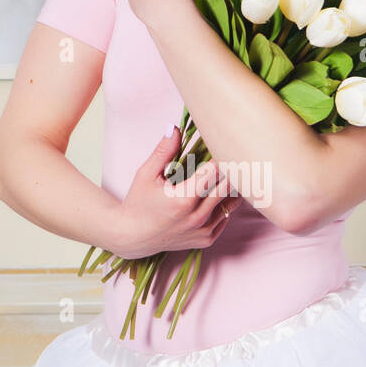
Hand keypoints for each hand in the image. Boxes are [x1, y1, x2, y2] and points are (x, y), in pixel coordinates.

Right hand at [110, 124, 243, 258]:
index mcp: (184, 199)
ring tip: (224, 173)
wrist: (133, 237)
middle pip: (228, 185)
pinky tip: (216, 193)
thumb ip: (163, 151)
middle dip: (229, 168)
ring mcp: (203, 230)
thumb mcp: (146, 174)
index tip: (218, 145)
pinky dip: (224, 204)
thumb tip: (174, 127)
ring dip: (230, 186)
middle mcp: (197, 217)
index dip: (218, 155)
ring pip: (232, 202)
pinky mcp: (206, 239)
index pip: (215, 170)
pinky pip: (226, 217)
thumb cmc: (138, 203)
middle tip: (227, 155)